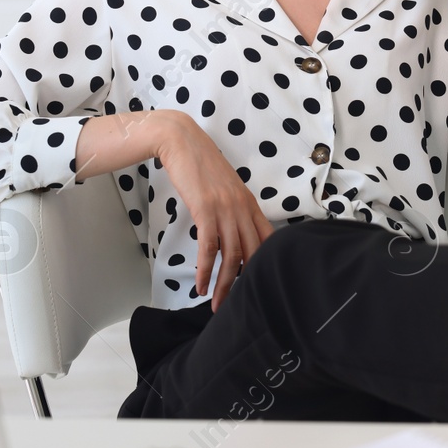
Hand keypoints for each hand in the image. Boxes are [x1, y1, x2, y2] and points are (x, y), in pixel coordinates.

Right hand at [156, 114, 274, 310]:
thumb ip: (231, 208)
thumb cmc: (199, 164)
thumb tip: (229, 231)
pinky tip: (200, 285)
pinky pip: (209, 249)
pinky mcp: (206, 211)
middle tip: (234, 305)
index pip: (266, 240)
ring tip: (215, 303)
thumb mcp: (223, 187)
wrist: (181, 142)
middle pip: (251, 255)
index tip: (257, 285)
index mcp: (249, 203)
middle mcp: (242, 208)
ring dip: (223, 284)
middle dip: (244, 284)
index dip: (264, 266)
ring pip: (231, 256)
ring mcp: (226, 210)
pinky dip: (204, 271)